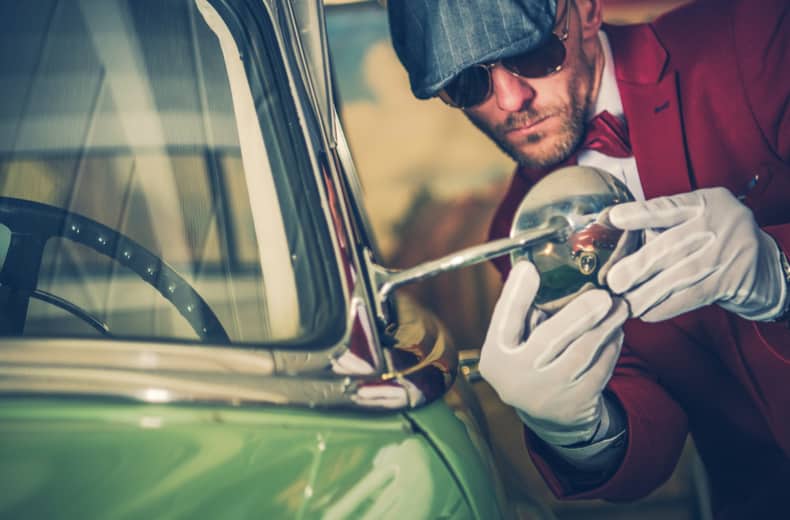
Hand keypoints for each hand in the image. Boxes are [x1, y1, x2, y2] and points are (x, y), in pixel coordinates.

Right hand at [479, 261, 628, 446]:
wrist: (547, 417)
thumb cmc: (532, 363)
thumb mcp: (518, 344)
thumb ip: (524, 314)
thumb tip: (542, 269)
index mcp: (496, 356)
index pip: (504, 320)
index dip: (515, 294)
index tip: (528, 268)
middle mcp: (517, 377)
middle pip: (549, 340)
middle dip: (579, 314)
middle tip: (603, 295)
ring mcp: (547, 393)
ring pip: (582, 353)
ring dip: (605, 326)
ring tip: (619, 306)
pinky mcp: (576, 403)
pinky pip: (599, 369)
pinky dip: (611, 347)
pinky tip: (617, 330)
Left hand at [606, 187, 784, 321]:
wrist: (766, 268)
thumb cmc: (718, 243)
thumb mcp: (700, 221)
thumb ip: (668, 225)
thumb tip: (621, 239)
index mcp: (707, 203)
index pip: (669, 206)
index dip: (640, 213)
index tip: (614, 218)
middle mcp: (721, 222)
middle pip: (671, 245)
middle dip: (638, 265)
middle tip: (613, 281)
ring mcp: (730, 251)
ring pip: (680, 274)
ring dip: (648, 292)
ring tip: (625, 302)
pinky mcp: (734, 280)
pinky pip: (693, 295)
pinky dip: (667, 306)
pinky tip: (647, 313)